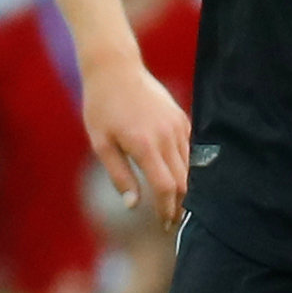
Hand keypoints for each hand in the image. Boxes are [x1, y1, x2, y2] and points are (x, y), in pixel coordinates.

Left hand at [81, 54, 190, 227]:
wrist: (115, 68)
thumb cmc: (101, 107)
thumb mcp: (101, 144)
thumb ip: (119, 175)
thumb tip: (134, 205)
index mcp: (145, 145)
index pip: (166, 187)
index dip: (167, 209)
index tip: (164, 224)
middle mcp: (167, 136)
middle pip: (184, 181)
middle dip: (180, 205)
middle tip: (171, 222)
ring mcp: (177, 126)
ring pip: (189, 167)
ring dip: (185, 188)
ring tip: (175, 204)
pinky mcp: (181, 118)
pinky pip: (188, 149)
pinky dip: (185, 167)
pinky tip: (175, 177)